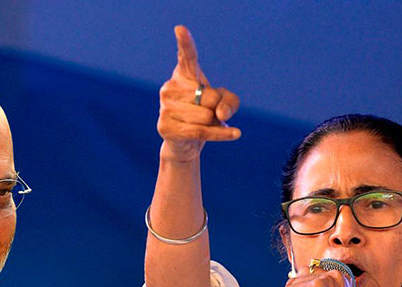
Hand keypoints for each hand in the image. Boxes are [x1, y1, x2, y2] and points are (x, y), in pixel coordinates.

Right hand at [157, 25, 240, 161]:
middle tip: (209, 114)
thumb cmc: (205, 116)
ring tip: (204, 125)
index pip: (186, 57)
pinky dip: (221, 134)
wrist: (186, 143)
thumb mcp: (226, 103)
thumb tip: (220, 113)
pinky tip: (236, 134)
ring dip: (213, 123)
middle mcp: (170, 87)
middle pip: (209, 97)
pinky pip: (201, 130)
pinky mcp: (165, 127)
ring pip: (205, 116)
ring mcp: (165, 107)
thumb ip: (230, 101)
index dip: (185, 43)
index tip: (180, 29)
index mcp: (183, 75)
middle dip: (216, 109)